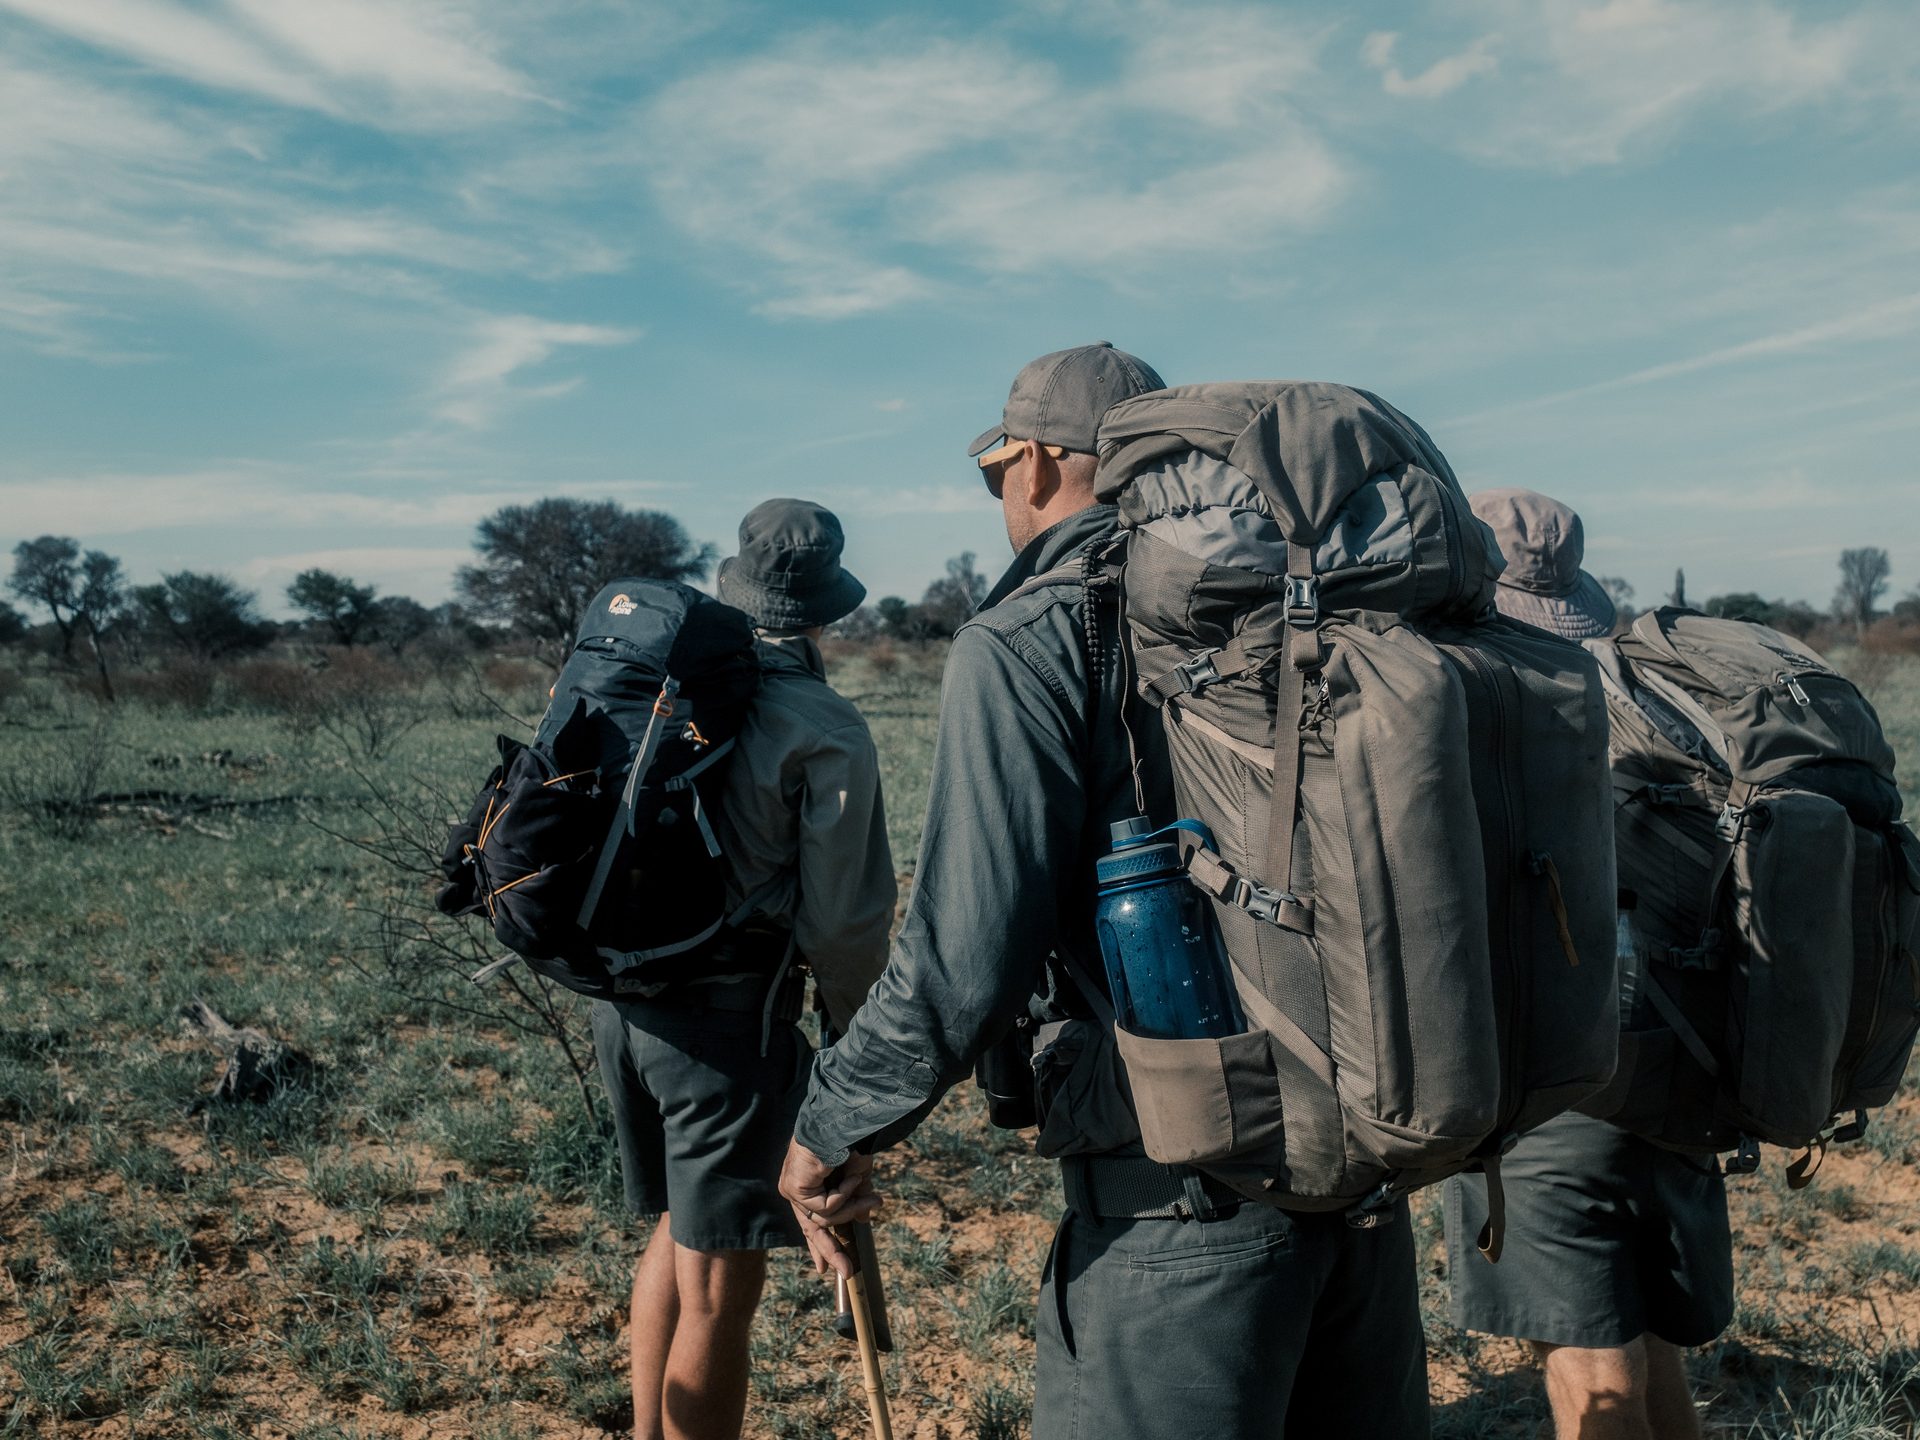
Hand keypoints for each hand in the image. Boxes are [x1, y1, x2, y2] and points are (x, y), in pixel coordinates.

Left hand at [778, 1140, 880, 1277]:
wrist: (845, 1123)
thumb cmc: (851, 1142)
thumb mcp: (857, 1176)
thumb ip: (856, 1199)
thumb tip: (863, 1221)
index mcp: (807, 1185)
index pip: (811, 1220)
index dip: (819, 1244)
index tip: (824, 1267)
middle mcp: (796, 1188)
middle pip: (812, 1228)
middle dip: (831, 1250)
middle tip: (847, 1272)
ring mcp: (793, 1188)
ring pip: (824, 1219)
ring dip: (852, 1207)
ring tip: (872, 1197)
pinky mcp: (794, 1188)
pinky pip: (824, 1208)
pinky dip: (843, 1196)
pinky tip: (849, 1179)